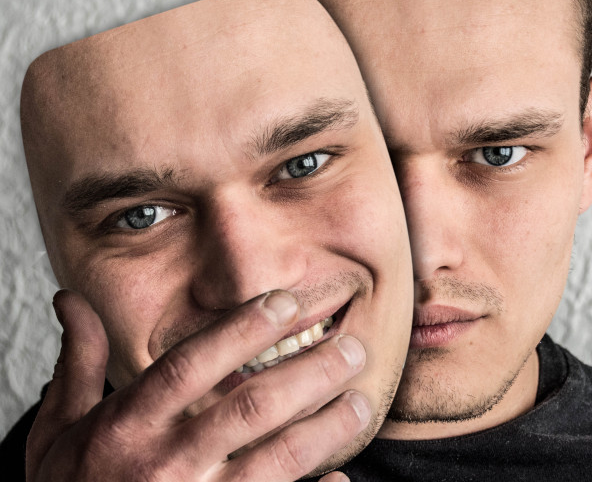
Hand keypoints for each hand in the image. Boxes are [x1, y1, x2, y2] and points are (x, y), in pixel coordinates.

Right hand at [26, 289, 367, 480]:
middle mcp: (163, 463)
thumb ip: (78, 361)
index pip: (191, 364)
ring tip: (361, 402)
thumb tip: (71, 299)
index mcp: (127, 425)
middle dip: (307, 374)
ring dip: (324, 429)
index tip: (286, 303)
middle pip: (248, 408)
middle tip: (352, 348)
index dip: (241, 330)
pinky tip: (341, 480)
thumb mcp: (60, 426)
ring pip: (274, 461)